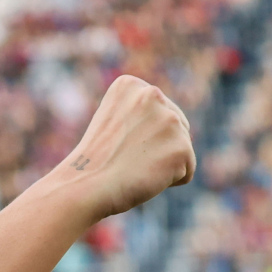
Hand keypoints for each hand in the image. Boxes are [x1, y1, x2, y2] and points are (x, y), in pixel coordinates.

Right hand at [53, 74, 193, 219]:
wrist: (85, 187)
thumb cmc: (93, 165)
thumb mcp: (112, 124)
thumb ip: (140, 117)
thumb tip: (173, 130)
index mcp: (130, 84)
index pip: (156, 112)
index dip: (139, 137)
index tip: (115, 144)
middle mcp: (152, 93)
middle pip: (173, 128)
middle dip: (155, 149)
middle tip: (125, 159)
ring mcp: (170, 119)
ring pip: (180, 150)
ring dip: (161, 166)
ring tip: (134, 169)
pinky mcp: (182, 146)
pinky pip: (186, 172)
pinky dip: (169, 183)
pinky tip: (145, 179)